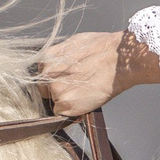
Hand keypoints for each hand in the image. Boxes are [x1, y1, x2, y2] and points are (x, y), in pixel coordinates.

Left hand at [34, 30, 159, 117]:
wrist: (117, 60)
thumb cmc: (102, 49)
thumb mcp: (73, 45)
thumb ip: (60, 58)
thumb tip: (58, 65)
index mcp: (46, 58)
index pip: (42, 76)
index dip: (55, 80)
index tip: (64, 82)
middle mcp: (46, 74)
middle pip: (44, 90)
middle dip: (57, 90)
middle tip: (76, 87)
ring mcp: (55, 90)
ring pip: (54, 102)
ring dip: (65, 100)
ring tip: (84, 91)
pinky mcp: (65, 104)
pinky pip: (61, 113)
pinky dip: (72, 110)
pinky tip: (85, 100)